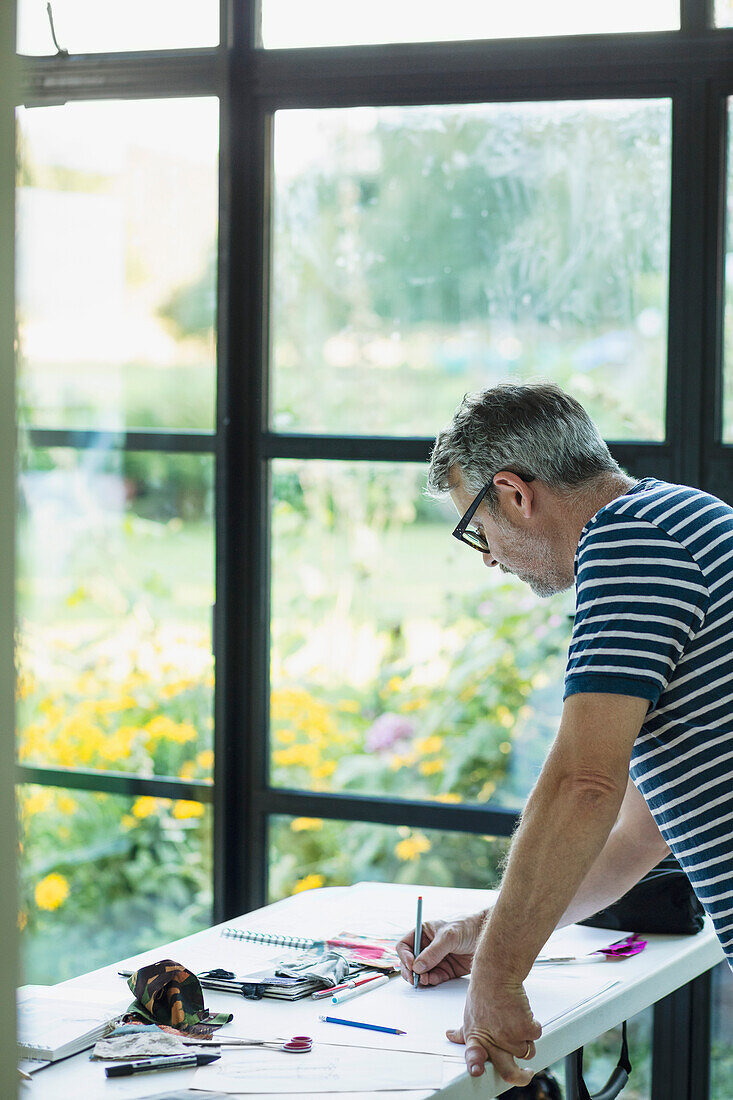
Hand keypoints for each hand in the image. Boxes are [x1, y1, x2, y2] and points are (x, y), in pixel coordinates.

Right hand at [395, 912, 485, 986]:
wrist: (486, 937)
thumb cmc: (467, 927)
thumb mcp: (449, 936)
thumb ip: (433, 952)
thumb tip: (417, 967)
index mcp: (423, 933)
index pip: (405, 946)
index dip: (404, 956)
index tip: (411, 965)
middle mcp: (427, 947)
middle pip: (410, 962)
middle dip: (410, 971)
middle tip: (414, 979)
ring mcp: (436, 959)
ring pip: (421, 973)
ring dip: (420, 978)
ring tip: (425, 980)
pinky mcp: (446, 970)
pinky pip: (434, 978)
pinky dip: (431, 982)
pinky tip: (433, 980)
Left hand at [447, 970, 541, 1086]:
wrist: (496, 974)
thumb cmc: (483, 992)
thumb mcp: (469, 1014)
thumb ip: (464, 1031)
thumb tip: (451, 1035)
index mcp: (477, 1038)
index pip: (474, 1057)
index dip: (476, 1066)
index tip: (476, 1071)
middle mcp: (493, 1040)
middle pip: (508, 1071)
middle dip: (520, 1077)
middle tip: (526, 1073)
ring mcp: (510, 1036)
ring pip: (526, 1051)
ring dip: (526, 1039)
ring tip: (517, 1021)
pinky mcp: (525, 1028)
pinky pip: (536, 1035)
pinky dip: (533, 1025)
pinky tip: (523, 1013)